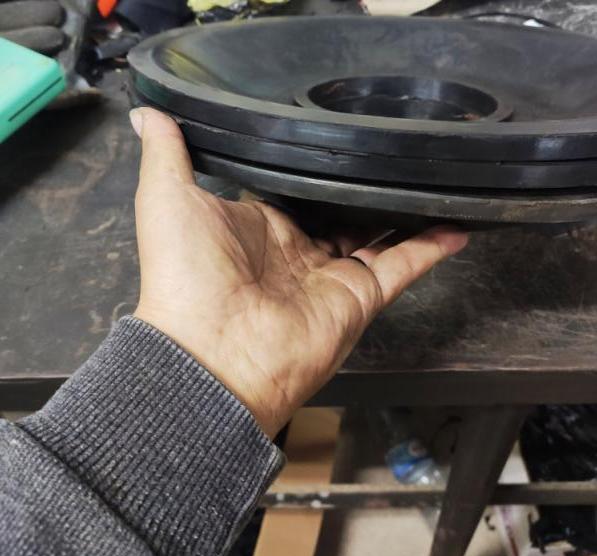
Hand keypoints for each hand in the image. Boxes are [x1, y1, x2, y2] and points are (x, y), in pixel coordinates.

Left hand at [130, 107, 467, 436]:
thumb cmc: (184, 275)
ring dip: (404, 215)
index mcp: (260, 230)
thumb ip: (168, 153)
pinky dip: (430, 247)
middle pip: (340, 217)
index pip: (295, 195)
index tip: (339, 142)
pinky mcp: (359, 298)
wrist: (209, 352)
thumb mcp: (168, 199)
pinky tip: (456, 222)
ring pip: (379, 239)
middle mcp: (299, 254)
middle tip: (392, 156)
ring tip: (430, 181)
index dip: (315, 173)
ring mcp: (332, 277)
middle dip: (363, 192)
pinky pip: (403, 267)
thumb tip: (149, 112)